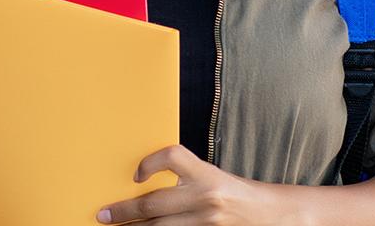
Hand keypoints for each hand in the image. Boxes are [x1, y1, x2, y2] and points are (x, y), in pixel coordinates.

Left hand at [97, 145, 280, 224]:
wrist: (272, 216)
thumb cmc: (237, 194)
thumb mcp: (213, 177)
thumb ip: (185, 178)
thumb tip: (142, 181)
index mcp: (207, 175)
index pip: (172, 157)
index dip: (149, 162)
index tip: (135, 173)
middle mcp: (206, 199)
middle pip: (153, 204)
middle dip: (123, 211)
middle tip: (103, 216)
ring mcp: (206, 224)